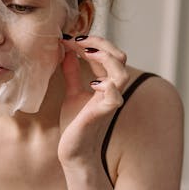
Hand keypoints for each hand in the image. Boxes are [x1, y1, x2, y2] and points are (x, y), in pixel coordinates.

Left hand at [57, 35, 129, 165]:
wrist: (74, 151)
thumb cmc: (75, 124)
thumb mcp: (72, 92)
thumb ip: (73, 73)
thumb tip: (67, 51)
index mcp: (106, 83)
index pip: (107, 54)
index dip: (91, 42)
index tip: (69, 38)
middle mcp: (111, 90)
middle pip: (119, 57)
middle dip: (100, 43)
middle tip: (77, 40)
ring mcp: (109, 101)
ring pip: (121, 73)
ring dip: (104, 58)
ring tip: (85, 53)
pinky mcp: (103, 114)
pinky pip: (114, 97)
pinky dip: (106, 86)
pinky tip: (91, 83)